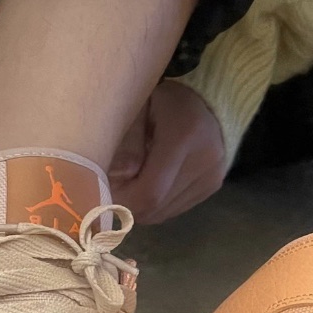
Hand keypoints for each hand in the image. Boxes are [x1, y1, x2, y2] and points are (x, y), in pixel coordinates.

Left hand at [108, 80, 226, 224]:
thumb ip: (128, 143)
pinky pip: (174, 209)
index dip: (122, 201)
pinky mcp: (212, 186)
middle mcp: (204, 161)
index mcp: (184, 136)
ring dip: (140, 206)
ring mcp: (211, 177)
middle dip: (126, 204)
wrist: (206, 100)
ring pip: (163, 213)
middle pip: (156, 207)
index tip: (100, 192)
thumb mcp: (139, 110)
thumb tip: (114, 178)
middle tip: (109, 186)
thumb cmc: (163, 101)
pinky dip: (155, 205)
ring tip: (129, 182)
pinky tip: (148, 183)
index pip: (150, 192)